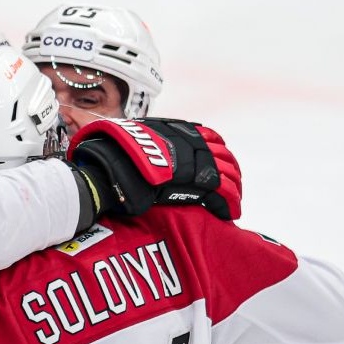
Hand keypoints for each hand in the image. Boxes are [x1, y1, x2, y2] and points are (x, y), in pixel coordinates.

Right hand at [67, 118, 241, 220]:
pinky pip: (222, 193)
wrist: (110, 165)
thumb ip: (148, 142)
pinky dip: (228, 204)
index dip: (217, 155)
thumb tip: (145, 148)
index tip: (216, 169)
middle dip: (231, 174)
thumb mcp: (134, 139)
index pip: (211, 140)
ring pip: (228, 176)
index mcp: (180, 130)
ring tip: (232, 205)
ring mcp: (198, 161)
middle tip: (230, 190)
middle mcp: (194, 142)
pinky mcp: (198, 182)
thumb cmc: (113, 155)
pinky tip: (228, 213)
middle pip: (225, 158)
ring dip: (233, 191)